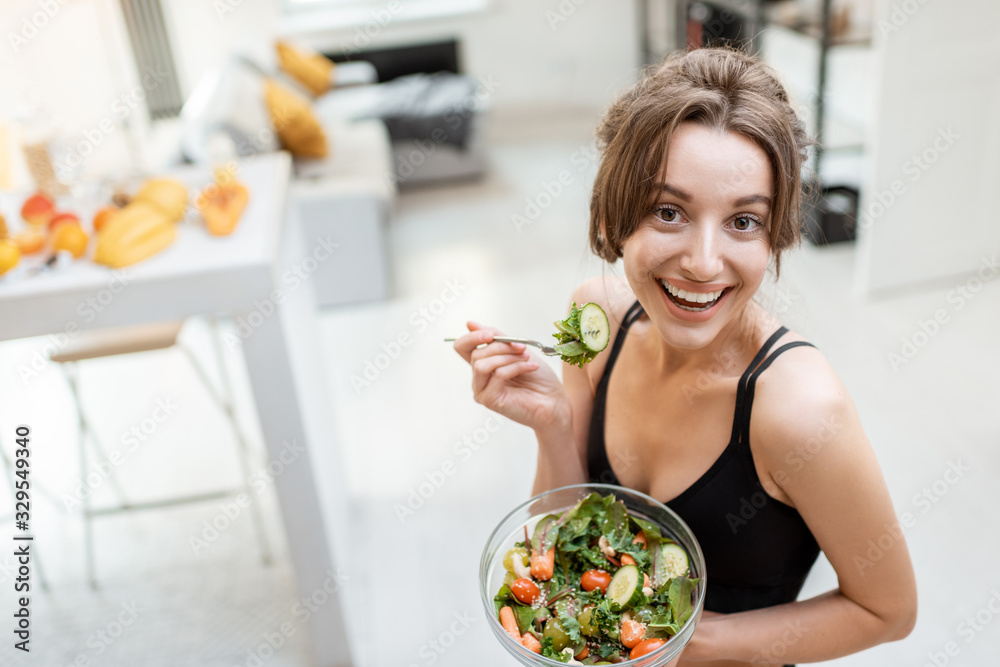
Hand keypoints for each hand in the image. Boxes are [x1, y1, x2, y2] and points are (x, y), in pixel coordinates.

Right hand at [453, 321, 570, 432]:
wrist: (554, 401)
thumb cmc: (538, 378)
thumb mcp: (516, 350)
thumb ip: (496, 337)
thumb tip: (470, 324)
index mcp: (483, 364)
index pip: (462, 347)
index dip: (472, 337)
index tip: (491, 334)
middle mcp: (479, 378)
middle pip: (476, 353)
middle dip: (501, 346)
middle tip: (522, 348)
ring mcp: (482, 390)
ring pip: (482, 364)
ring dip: (507, 357)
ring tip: (526, 358)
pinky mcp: (490, 400)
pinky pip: (497, 375)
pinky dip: (515, 367)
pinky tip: (530, 367)